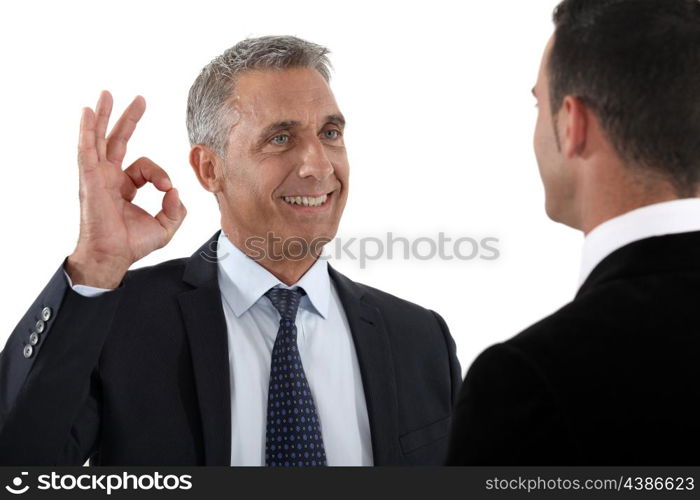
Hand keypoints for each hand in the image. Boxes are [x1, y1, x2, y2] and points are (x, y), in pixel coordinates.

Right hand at [66, 91, 186, 287]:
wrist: (112, 256)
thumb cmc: (132, 244)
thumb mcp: (165, 226)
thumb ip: (176, 209)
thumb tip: (176, 191)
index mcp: (124, 186)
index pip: (145, 167)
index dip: (160, 175)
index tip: (167, 190)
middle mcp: (109, 178)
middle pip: (118, 140)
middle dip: (129, 119)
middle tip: (140, 99)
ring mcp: (97, 177)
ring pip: (99, 139)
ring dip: (104, 116)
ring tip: (106, 93)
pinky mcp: (90, 179)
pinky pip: (86, 150)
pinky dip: (87, 130)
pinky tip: (89, 112)